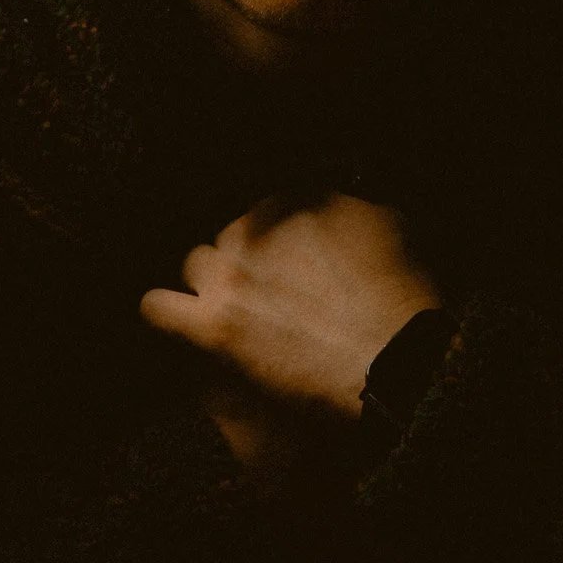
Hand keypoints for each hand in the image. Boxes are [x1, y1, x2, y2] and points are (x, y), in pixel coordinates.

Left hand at [141, 192, 442, 419]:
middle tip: (273, 292)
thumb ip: (354, 207)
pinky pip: (159, 309)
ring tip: (232, 309)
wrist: (393, 360)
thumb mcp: (393, 226)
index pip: (271, 209)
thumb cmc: (402, 298)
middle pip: (232, 235)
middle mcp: (255, 230)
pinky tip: (181, 322)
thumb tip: (340, 203)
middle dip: (247, 260)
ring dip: (211, 283)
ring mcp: (229, 276)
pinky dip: (167, 313)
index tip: (296, 261)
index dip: (282, 238)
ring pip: (196, 264)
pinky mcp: (214, 326)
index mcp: (296, 201)